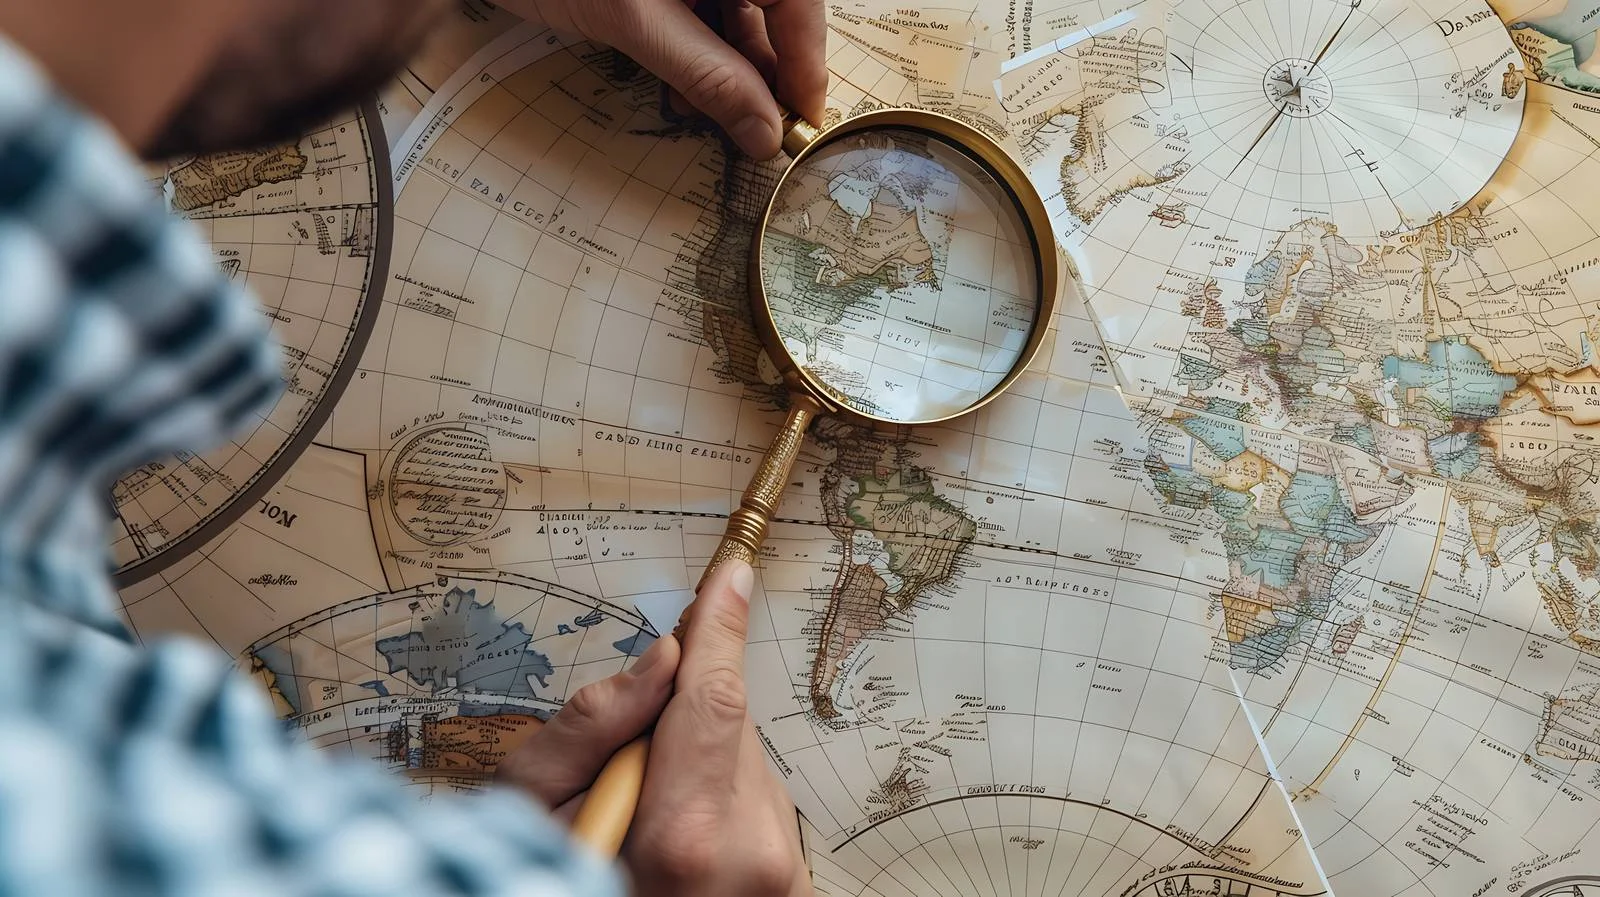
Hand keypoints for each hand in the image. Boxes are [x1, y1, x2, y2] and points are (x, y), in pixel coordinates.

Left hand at [498, 0, 826, 158]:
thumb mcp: (636, 21)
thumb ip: (707, 75)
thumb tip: (763, 131)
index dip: (808, 60)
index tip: (803, 118)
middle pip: (770, 8)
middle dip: (762, 72)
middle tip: (755, 131)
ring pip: (734, 14)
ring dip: (727, 69)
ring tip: (707, 115)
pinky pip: (700, 11)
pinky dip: (696, 52)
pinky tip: (682, 89)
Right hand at [498, 560, 809, 896]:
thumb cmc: (548, 890)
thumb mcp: (533, 813)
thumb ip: (592, 728)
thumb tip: (662, 660)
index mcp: (683, 836)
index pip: (716, 698)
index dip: (721, 628)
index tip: (731, 576)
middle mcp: (750, 856)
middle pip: (731, 729)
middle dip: (682, 722)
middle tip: (623, 776)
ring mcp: (780, 878)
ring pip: (748, 768)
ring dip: (701, 771)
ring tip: (646, 828)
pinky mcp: (792, 886)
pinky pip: (758, 810)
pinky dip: (719, 809)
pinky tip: (677, 849)